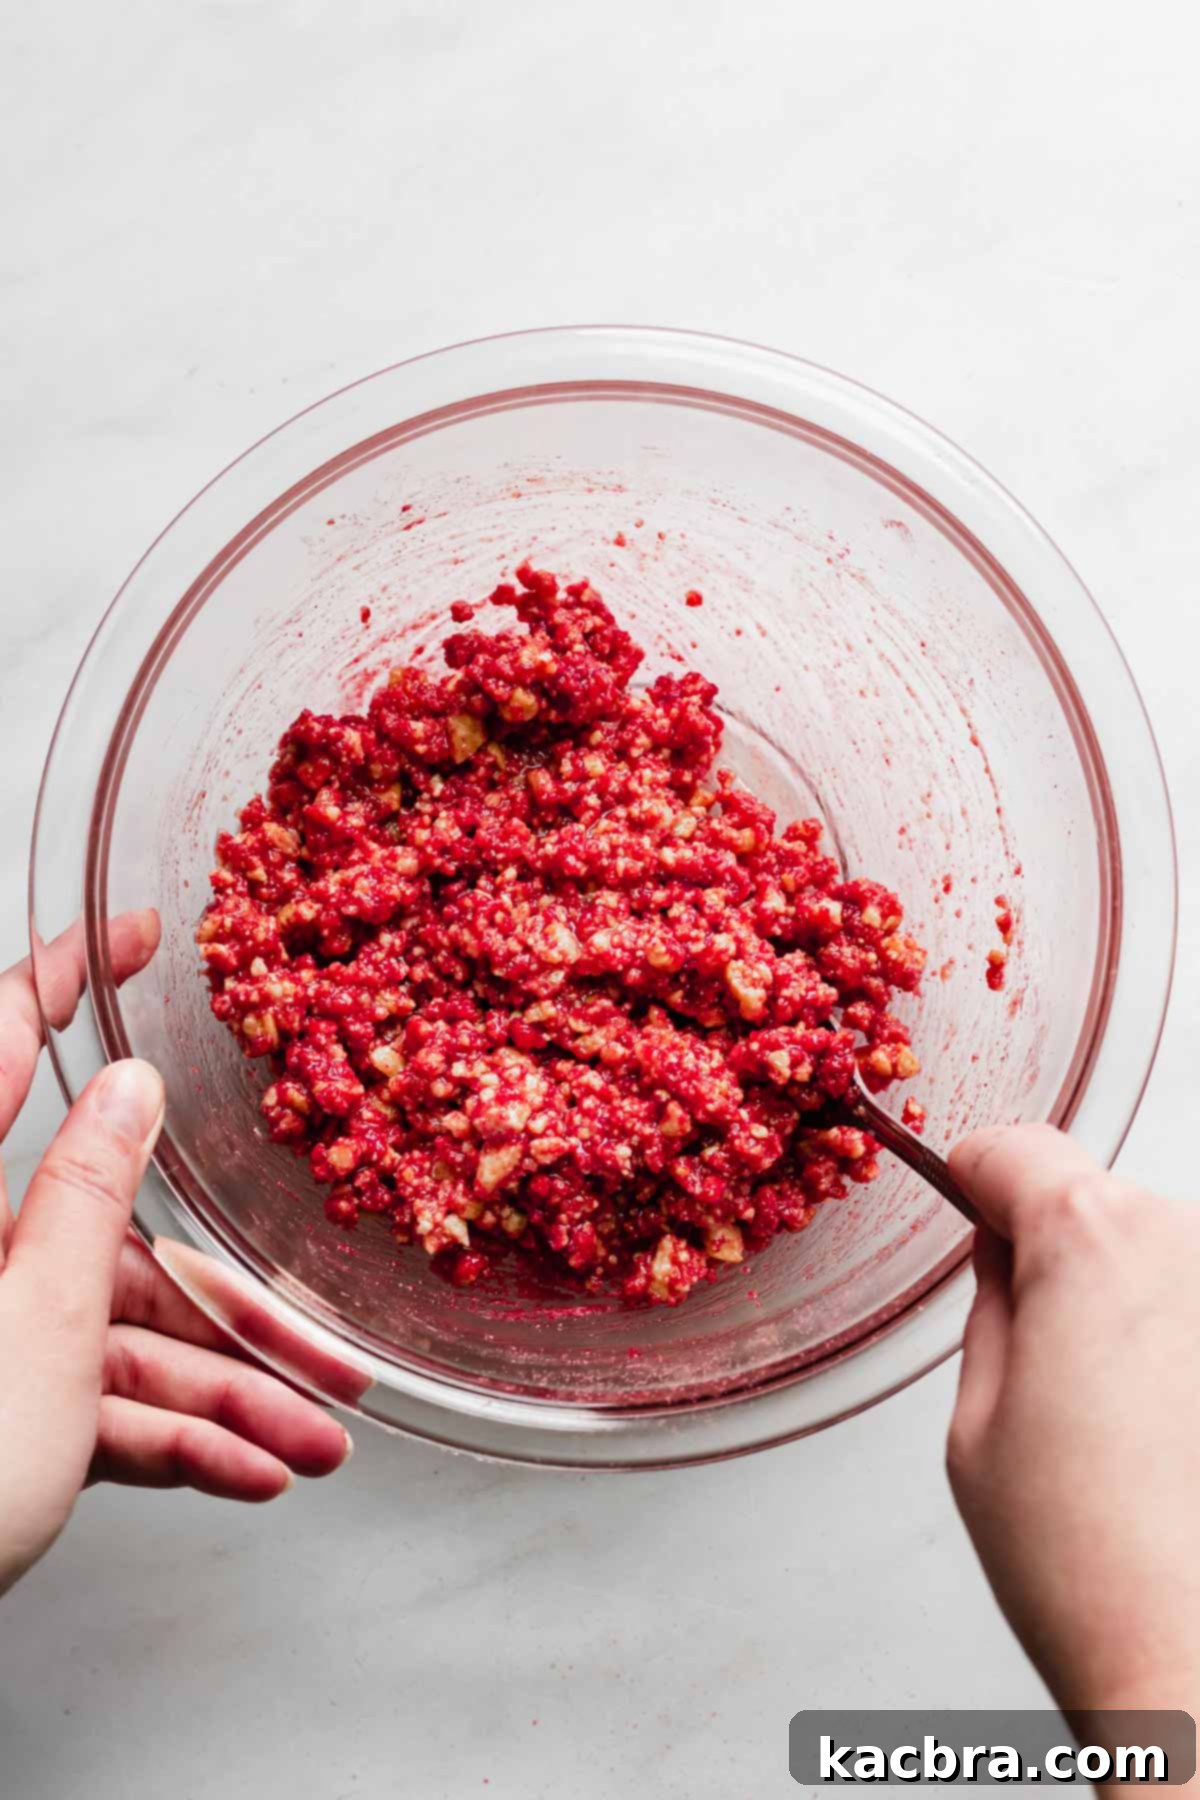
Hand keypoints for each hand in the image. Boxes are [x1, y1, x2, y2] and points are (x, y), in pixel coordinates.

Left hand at [0, 913, 351, 1599]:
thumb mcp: (37, 1322)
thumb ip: (90, 1200)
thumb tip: (127, 1093)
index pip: (5, 1042)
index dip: (72, 973)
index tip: (137, 934)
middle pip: (113, 1246)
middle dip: (234, 1318)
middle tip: (328, 1348)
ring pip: (119, 1345)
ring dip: (225, 1401)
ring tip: (313, 1447)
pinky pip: (91, 1411)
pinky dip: (168, 1443)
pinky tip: (246, 1472)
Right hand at [946, 1123, 1199, 1711]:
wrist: (1196, 1666)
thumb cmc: (1090, 1565)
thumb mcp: (976, 1420)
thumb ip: (990, 1305)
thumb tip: (1001, 1255)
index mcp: (1090, 1240)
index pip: (1013, 1148)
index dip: (974, 1180)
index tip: (968, 1207)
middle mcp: (1186, 1242)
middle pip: (1096, 1199)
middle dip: (1058, 1254)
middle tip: (1044, 1364)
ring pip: (1161, 1255)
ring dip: (1132, 1303)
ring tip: (1122, 1423)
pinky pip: (1198, 1309)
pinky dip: (1182, 1348)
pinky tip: (1174, 1436)